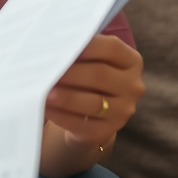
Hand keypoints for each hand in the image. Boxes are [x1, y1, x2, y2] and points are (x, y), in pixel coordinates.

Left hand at [45, 34, 143, 151]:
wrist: (87, 113)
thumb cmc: (86, 77)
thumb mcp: (90, 60)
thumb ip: (80, 51)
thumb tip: (56, 48)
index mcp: (131, 61)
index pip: (112, 48)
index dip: (88, 46)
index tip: (64, 45)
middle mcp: (132, 86)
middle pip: (101, 75)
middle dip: (71, 73)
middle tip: (47, 71)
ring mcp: (122, 112)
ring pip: (93, 103)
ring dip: (66, 97)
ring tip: (45, 92)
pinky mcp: (106, 132)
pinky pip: (82, 124)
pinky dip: (61, 116)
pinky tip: (46, 108)